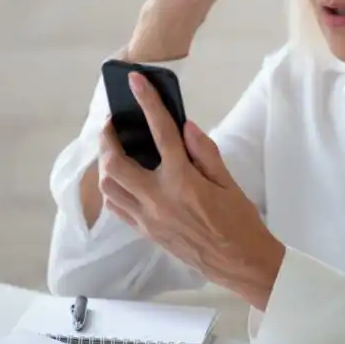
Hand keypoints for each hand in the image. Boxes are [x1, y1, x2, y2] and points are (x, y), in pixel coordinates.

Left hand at [97, 72, 284, 309]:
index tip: (136, 81)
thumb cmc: (239, 221)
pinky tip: (121, 177)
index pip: (160, 133)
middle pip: (115, 162)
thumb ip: (204, 151)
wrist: (240, 262)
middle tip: (114, 123)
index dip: (147, 102)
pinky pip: (116, 206)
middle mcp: (158, 199)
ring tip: (114, 148)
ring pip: (108, 186)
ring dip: (105, 163)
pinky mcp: (145, 231)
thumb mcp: (227, 180)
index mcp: (182, 181)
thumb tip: (184, 126)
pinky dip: (112, 187)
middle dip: (108, 137)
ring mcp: (147, 218)